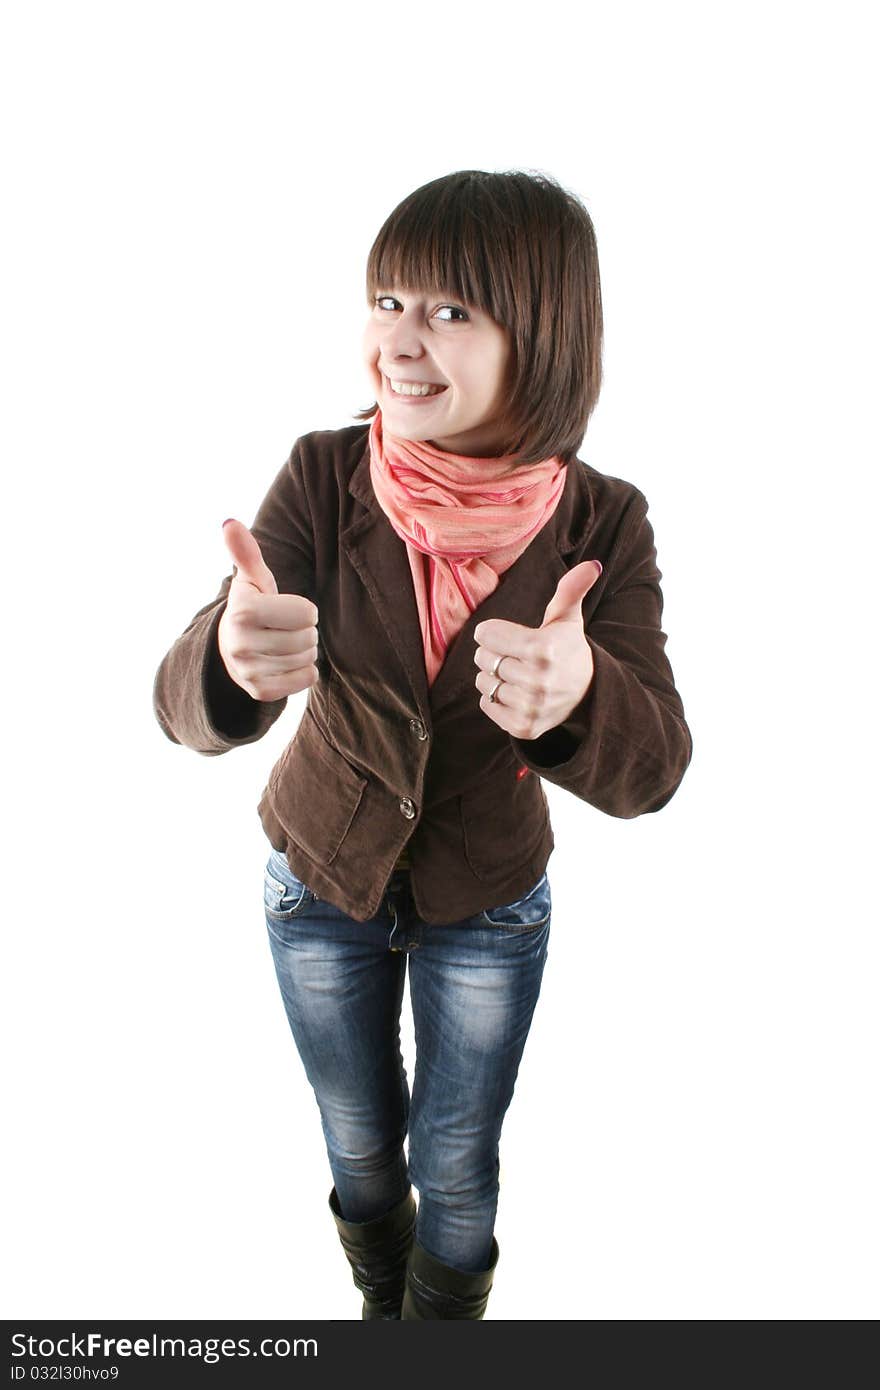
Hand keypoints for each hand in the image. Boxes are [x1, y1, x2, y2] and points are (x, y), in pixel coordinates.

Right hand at [217, 519, 319, 701]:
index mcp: (243, 612)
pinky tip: (285, 662)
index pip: (308, 614)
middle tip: (284, 627)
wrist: (230, 648)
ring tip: (283, 643)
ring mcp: (249, 672)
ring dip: (304, 649)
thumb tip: (230, 523)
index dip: (303, 609)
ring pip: (309, 658)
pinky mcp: (260, 692)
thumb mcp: (251, 579)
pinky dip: (304, 670)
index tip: (284, 609)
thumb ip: (246, 553)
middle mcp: (241, 644)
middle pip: (309, 637)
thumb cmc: (252, 606)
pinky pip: (307, 679)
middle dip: (304, 630)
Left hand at [473, 560, 602, 739]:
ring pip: (484, 683)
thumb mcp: (568, 618)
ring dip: (491, 676)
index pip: (487, 635)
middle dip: (492, 653)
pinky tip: (513, 692)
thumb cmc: (567, 648)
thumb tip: (591, 565)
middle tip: (512, 654)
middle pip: (484, 659)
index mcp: (544, 649)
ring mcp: (531, 707)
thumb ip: (572, 590)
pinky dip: (493, 698)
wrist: (586, 693)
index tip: (505, 634)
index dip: (492, 632)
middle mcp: (538, 681)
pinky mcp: (524, 727)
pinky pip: (488, 706)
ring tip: (512, 672)